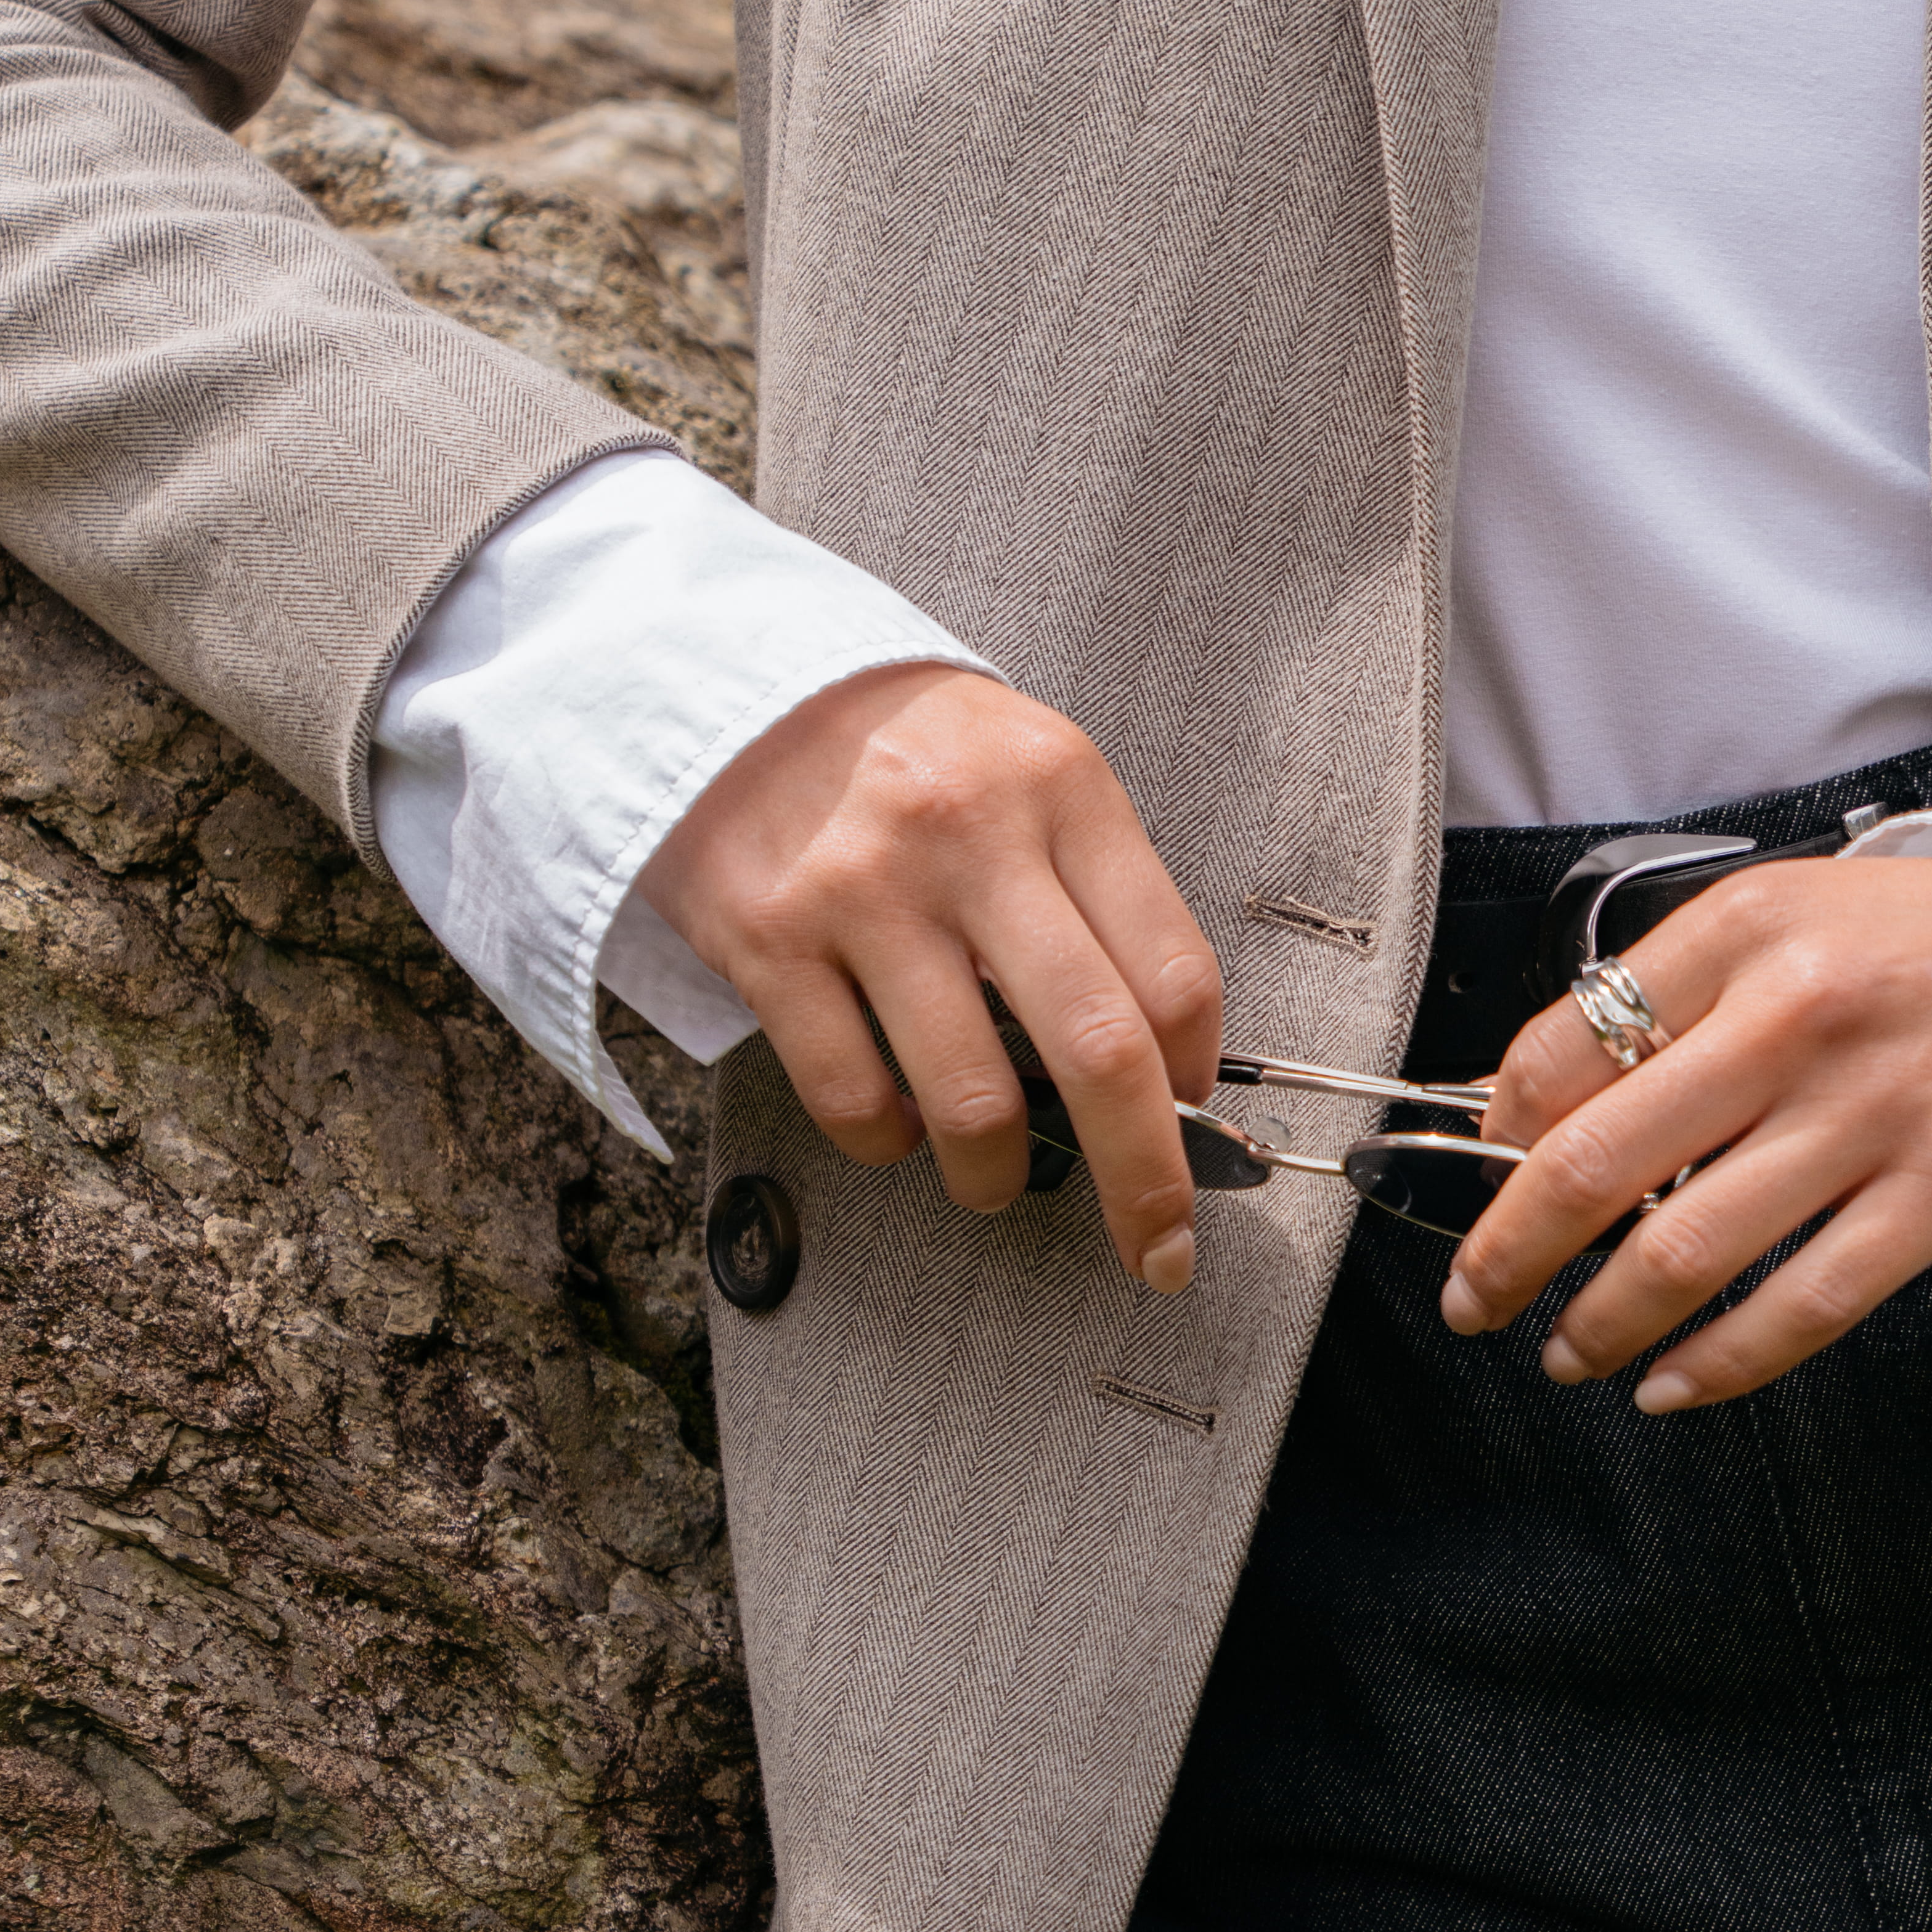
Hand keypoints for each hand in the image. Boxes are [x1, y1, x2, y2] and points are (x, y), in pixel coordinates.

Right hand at [645, 661, 1223, 1293]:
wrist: (734, 684)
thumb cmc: (910, 753)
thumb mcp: (1030, 776)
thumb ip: (1097, 895)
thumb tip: (1162, 1064)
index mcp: (1061, 789)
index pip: (1172, 969)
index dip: (1197, 1076)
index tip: (1192, 1123)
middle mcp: (971, 836)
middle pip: (1100, 1050)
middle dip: (1143, 1180)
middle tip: (1156, 1247)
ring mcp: (866, 891)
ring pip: (974, 1100)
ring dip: (999, 1176)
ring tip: (995, 1179)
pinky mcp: (769, 940)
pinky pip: (854, 1098)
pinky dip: (888, 1143)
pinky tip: (897, 1125)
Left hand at [1441, 846, 1931, 1411]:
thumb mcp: (1810, 916)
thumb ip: (1689, 995)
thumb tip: (1546, 1107)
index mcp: (1749, 929)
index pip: (1565, 1046)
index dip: (1495, 1137)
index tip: (1477, 1183)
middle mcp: (1800, 1014)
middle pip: (1597, 1162)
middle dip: (1506, 1254)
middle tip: (1474, 1301)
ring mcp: (1876, 1108)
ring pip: (1685, 1251)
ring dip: (1600, 1324)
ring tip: (1567, 1356)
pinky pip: (1802, 1305)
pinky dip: (1718, 1364)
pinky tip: (1671, 1387)